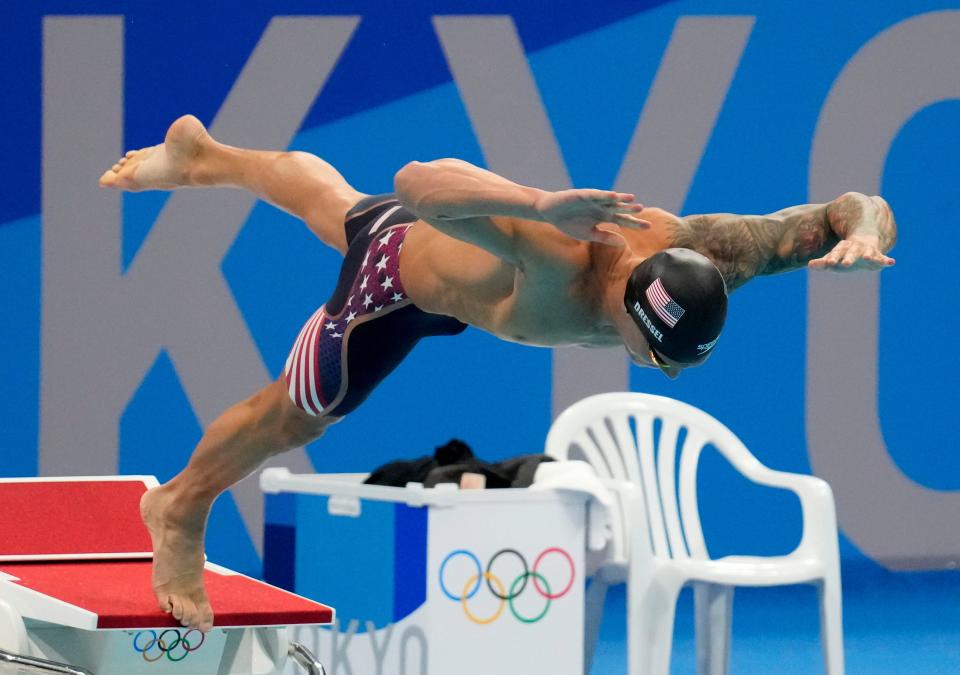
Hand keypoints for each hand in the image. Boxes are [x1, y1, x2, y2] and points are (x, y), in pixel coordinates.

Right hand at [534, 189, 649, 246]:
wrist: (550, 212)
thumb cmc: (569, 223)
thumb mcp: (588, 234)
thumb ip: (604, 237)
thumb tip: (623, 243)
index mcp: (603, 217)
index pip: (622, 220)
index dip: (635, 222)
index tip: (648, 226)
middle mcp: (601, 207)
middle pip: (619, 209)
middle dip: (630, 210)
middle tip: (643, 210)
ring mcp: (593, 200)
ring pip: (610, 200)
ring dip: (620, 199)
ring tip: (632, 199)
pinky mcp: (583, 195)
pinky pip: (595, 195)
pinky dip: (604, 195)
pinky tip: (613, 196)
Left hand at [808, 235, 894, 271]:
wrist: (863, 243)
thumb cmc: (844, 255)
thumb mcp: (833, 259)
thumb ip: (822, 263)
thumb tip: (810, 265)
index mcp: (842, 249)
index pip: (836, 253)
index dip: (832, 258)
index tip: (828, 262)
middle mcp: (855, 249)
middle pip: (851, 253)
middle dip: (849, 258)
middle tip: (846, 264)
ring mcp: (867, 251)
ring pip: (868, 253)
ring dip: (869, 256)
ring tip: (868, 258)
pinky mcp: (878, 256)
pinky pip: (883, 258)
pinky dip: (886, 260)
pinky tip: (891, 262)